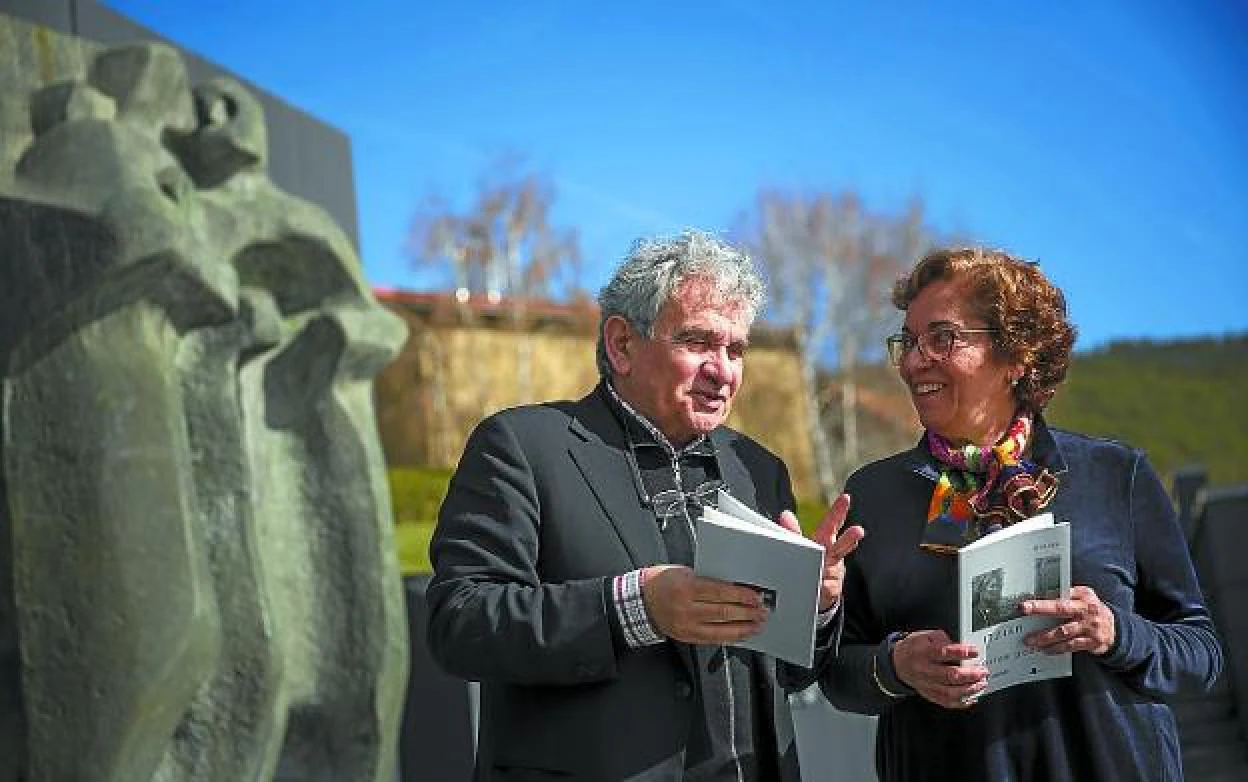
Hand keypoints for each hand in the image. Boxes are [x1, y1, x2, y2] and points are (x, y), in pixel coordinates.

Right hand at [640, 564, 768, 643]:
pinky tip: (741, 634)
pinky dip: (730, 637)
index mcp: (687, 588)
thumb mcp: (684, 572)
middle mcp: (687, 609)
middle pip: (724, 612)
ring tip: (757, 624)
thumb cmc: (661, 582)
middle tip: (761, 611)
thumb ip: (707, 579)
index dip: (742, 596)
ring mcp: (687, 626)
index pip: (721, 592)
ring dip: (743, 627)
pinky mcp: (687, 637)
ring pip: (722, 630)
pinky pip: (713, 639)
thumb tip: (734, 587)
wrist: (641, 601)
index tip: (755, 597)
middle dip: (747, 613)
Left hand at [777, 493, 864, 611]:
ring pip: (834, 569)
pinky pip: (825, 586)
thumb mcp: (803, 545)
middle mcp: (833, 555)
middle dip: (850, 538)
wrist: (819, 592)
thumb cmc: (811, 562)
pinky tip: (817, 586)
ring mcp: (835, 572)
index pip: (832, 524)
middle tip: (858, 530)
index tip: (846, 498)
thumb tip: (785, 515)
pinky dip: (819, 585)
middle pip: (843, 545)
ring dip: (831, 570)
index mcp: (825, 541)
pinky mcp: (832, 589)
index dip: (839, 511)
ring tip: (828, 570)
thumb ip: (793, 532)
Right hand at [892, 630, 987, 708]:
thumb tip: (960, 646)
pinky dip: (961, 702)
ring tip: (981, 684)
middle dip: (970, 674)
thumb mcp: (925, 635)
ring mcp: (926, 685)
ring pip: (950, 692)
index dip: (961, 652)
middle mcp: (924, 670)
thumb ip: (943, 639)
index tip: (975, 651)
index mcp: (922, 652)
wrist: (897, 662)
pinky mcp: (929, 694)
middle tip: (982, 671)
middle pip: (949, 676)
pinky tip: (971, 696)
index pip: (943, 652)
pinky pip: (946, 702)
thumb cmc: (914, 647)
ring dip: (969, 689)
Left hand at [1021, 585, 1115, 654]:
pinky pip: (1071, 646)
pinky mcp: (1092, 643)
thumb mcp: (1085, 597)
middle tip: (1023, 610)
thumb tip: (1044, 594)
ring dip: (1045, 637)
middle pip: (1061, 609)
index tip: (1028, 600)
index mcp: (1084, 597)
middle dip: (1040, 609)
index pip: (1062, 594)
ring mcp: (1090, 628)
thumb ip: (1068, 594)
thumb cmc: (1093, 611)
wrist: (1116, 630)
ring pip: (1063, 632)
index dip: (1045, 596)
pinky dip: (1057, 648)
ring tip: (1030, 640)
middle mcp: (1087, 611)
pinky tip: (1046, 649)